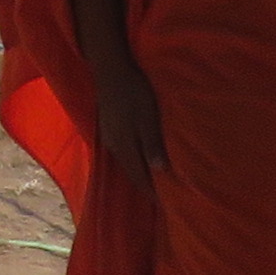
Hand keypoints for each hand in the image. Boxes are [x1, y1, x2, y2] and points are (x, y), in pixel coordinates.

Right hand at [90, 59, 168, 187]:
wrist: (111, 71)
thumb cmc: (134, 93)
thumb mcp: (147, 118)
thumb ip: (152, 145)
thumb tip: (159, 173)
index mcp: (124, 147)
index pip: (139, 177)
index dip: (152, 191)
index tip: (166, 204)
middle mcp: (114, 147)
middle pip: (132, 172)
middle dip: (146, 184)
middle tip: (163, 194)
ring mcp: (109, 137)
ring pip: (126, 162)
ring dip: (140, 171)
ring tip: (154, 178)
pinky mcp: (109, 128)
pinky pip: (123, 151)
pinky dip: (134, 158)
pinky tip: (141, 155)